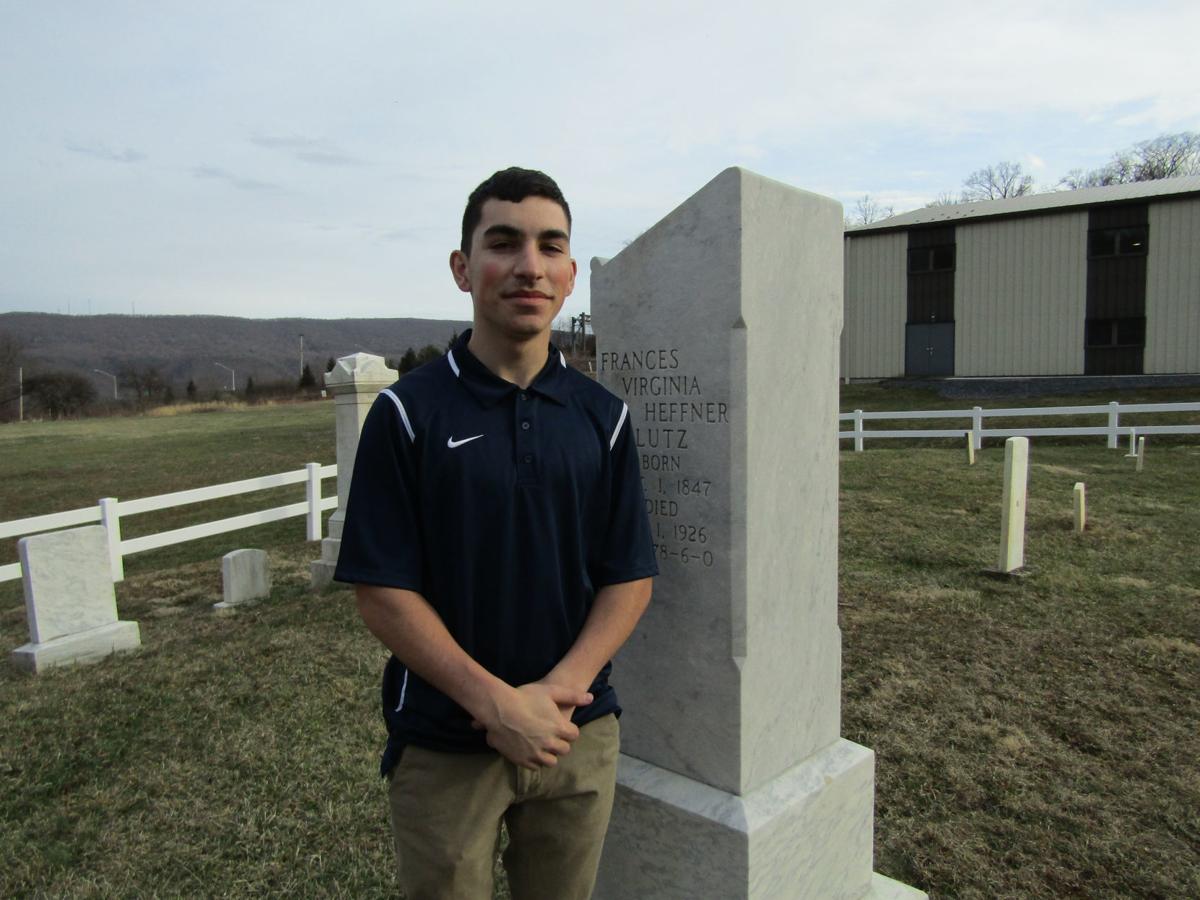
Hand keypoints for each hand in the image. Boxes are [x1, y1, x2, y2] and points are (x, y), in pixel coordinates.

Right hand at [476, 682, 592, 769]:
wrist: (498, 708)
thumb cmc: (524, 697)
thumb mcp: (550, 691)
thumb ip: (572, 696)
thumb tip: (591, 698)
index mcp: (559, 727)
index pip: (574, 736)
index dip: (568, 730)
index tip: (561, 726)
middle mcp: (549, 743)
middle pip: (564, 750)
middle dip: (560, 743)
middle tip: (550, 735)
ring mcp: (536, 753)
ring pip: (551, 762)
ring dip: (549, 754)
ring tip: (541, 745)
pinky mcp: (522, 760)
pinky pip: (535, 767)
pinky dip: (535, 760)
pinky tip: (530, 750)